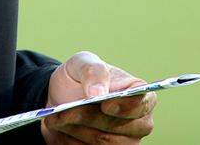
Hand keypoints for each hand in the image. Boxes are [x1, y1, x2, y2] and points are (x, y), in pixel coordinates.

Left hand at [40, 51, 155, 143]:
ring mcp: (124, 141)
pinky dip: (71, 139)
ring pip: (104, 141)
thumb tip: (98, 92)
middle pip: (121, 127)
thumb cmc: (79, 77)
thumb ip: (93, 71)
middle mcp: (138, 122)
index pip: (144, 103)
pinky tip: (58, 128)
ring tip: (55, 118)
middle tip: (65, 111)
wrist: (60, 96)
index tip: (104, 104)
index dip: (126, 106)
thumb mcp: (82, 63)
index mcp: (139, 94)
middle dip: (90, 118)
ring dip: (77, 130)